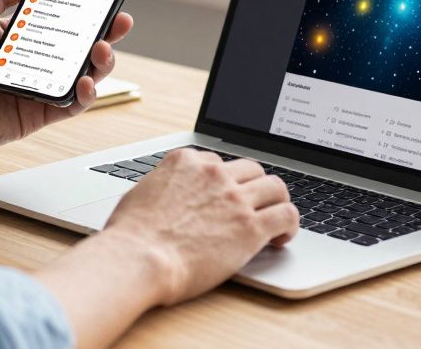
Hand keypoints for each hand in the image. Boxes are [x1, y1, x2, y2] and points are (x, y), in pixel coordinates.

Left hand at [0, 0, 133, 155]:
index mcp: (16, 36)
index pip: (60, 19)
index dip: (85, 8)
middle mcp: (31, 61)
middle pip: (79, 46)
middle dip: (105, 33)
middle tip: (120, 21)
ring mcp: (36, 89)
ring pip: (82, 75)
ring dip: (101, 63)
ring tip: (104, 50)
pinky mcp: (37, 116)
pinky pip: (71, 106)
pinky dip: (84, 95)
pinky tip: (84, 82)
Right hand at [101, 148, 298, 304]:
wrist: (138, 259)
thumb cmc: (130, 236)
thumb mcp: (139, 195)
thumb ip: (162, 188)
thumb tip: (164, 196)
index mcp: (185, 162)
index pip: (217, 161)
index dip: (223, 181)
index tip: (224, 196)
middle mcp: (213, 174)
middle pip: (251, 169)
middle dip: (254, 187)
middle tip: (254, 206)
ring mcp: (234, 198)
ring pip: (275, 187)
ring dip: (276, 202)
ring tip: (275, 219)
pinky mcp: (250, 226)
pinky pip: (286, 214)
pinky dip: (290, 224)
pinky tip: (281, 237)